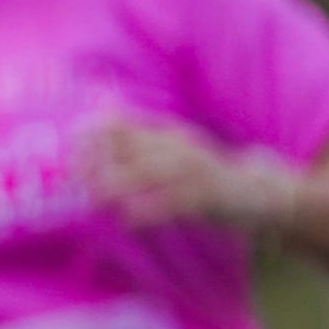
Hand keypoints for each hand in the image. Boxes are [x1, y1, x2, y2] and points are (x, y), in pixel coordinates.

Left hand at [81, 113, 293, 235]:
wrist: (260, 193)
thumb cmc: (201, 176)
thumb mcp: (167, 152)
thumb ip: (133, 139)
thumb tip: (96, 108)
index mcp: (169, 134)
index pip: (126, 125)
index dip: (95, 135)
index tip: (68, 148)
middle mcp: (182, 147)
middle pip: (135, 148)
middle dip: (100, 162)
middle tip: (72, 178)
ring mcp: (199, 170)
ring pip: (154, 173)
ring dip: (120, 185)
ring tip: (92, 200)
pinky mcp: (213, 197)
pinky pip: (178, 203)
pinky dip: (151, 211)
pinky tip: (128, 220)